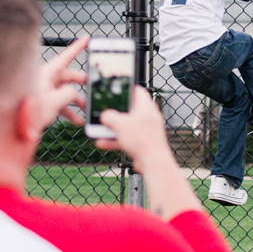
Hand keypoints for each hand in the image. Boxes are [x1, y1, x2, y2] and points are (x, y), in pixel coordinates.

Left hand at [37, 36, 88, 128]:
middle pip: (69, 75)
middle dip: (82, 82)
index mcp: (48, 73)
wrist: (14, 127)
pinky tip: (76, 120)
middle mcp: (46, 79)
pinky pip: (60, 102)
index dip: (78, 47)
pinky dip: (69, 110)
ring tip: (86, 108)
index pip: (66, 56)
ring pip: (65, 90)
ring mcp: (45, 90)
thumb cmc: (29, 111)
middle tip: (93, 85)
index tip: (87, 38)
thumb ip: (69, 93)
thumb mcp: (54, 101)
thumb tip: (74, 92)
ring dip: (77, 100)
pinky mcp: (44, 101)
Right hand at [96, 87, 202, 220]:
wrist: (153, 163)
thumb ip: (109, 116)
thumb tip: (104, 116)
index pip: (137, 91)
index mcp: (146, 107)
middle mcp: (147, 117)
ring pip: (125, 126)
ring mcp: (145, 131)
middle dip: (114, 112)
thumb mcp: (120, 124)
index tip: (116, 89)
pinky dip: (114, 140)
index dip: (126, 88)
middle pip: (129, 110)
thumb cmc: (143, 141)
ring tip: (99, 129)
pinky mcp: (142, 143)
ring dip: (111, 128)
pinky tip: (101, 143)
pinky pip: (125, 138)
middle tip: (104, 110)